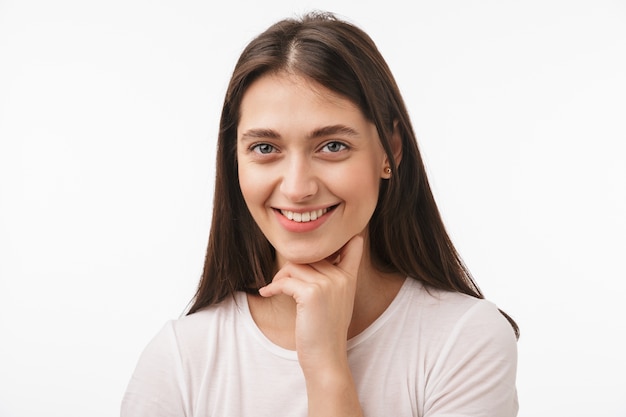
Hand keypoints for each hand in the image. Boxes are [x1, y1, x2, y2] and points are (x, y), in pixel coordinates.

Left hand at [258, 234, 363, 374]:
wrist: (326, 358)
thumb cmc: (325, 330)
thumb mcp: (336, 300)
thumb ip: (332, 277)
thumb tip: (307, 258)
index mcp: (349, 278)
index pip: (353, 245)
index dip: (339, 239)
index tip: (317, 244)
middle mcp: (341, 277)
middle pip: (310, 255)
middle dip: (292, 267)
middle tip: (282, 282)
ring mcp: (327, 284)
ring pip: (295, 265)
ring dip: (280, 277)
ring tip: (276, 289)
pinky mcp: (311, 293)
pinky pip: (285, 280)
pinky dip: (272, 287)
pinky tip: (266, 293)